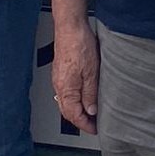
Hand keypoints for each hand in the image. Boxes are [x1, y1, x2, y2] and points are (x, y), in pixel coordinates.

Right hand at [51, 15, 99, 130]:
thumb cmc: (79, 45)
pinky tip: (83, 96)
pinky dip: (74, 100)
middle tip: (94, 124)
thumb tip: (91, 111)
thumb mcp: (91, 73)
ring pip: (66, 103)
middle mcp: (59, 86)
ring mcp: (58, 79)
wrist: (70, 26)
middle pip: (67, 112)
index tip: (95, 129)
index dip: (86, 125)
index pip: (74, 116)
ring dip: (77, 111)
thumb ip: (90, 94)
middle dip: (81, 121)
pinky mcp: (60, 72)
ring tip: (91, 113)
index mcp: (66, 90)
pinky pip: (66, 93)